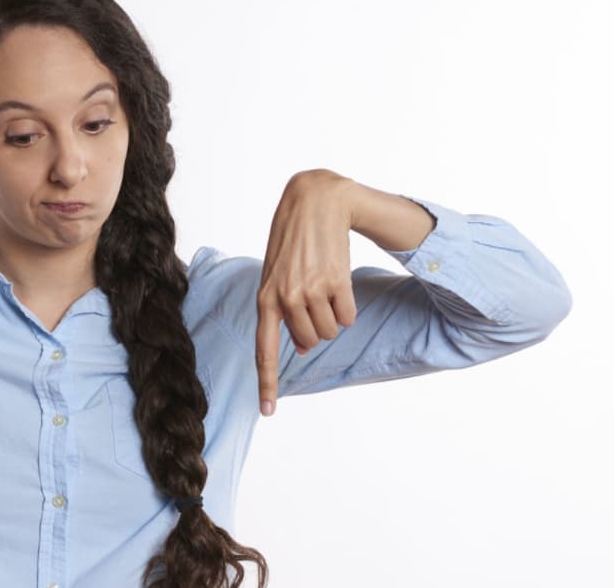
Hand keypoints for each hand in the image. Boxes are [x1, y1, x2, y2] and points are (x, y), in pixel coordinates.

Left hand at [255, 169, 360, 415]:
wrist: (314, 202)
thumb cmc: (293, 242)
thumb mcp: (276, 275)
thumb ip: (281, 312)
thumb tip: (300, 348)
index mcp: (264, 299)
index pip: (264, 350)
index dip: (266, 383)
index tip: (268, 412)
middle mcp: (284, 299)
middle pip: (308, 343)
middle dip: (316, 330)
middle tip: (315, 300)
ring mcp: (310, 292)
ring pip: (331, 332)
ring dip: (333, 317)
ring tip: (325, 287)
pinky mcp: (336, 283)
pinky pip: (349, 317)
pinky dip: (348, 307)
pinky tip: (339, 281)